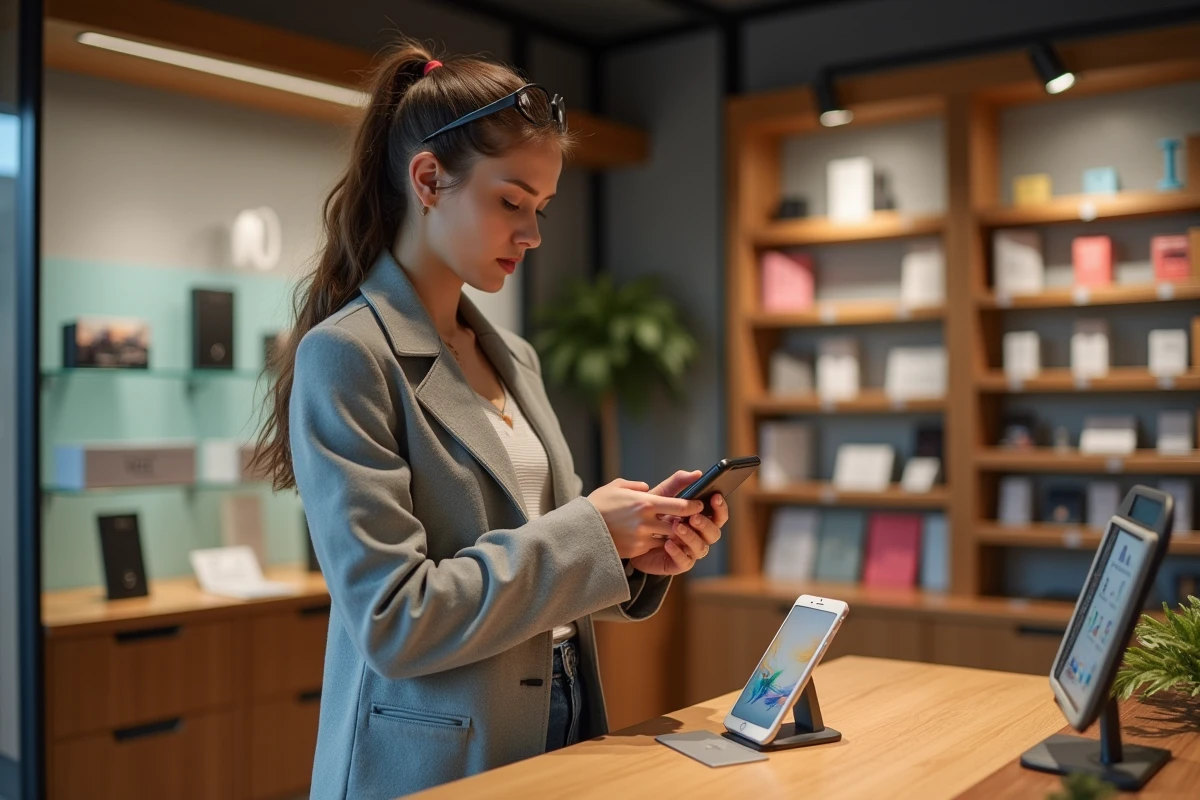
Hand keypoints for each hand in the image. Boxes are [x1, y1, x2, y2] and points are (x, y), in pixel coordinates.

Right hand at [587, 478, 703, 558]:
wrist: (580, 530)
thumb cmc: (598, 505)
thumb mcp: (616, 487)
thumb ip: (635, 486)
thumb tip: (647, 487)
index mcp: (644, 502)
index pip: (679, 506)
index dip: (693, 506)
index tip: (700, 504)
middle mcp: (646, 521)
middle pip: (678, 525)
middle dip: (687, 523)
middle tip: (693, 520)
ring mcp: (641, 538)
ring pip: (668, 538)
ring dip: (672, 535)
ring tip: (673, 529)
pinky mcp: (635, 550)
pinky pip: (653, 547)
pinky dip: (656, 543)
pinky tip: (654, 538)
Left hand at [629, 469, 729, 575]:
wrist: (629, 537)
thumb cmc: (650, 515)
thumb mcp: (662, 496)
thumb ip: (678, 483)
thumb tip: (697, 473)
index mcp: (700, 519)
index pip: (718, 515)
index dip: (720, 507)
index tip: (715, 496)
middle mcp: (699, 536)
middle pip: (714, 533)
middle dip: (706, 524)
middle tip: (693, 516)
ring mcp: (689, 551)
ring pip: (701, 548)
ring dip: (690, 536)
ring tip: (676, 526)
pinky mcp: (677, 564)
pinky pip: (684, 562)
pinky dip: (678, 552)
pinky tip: (667, 543)